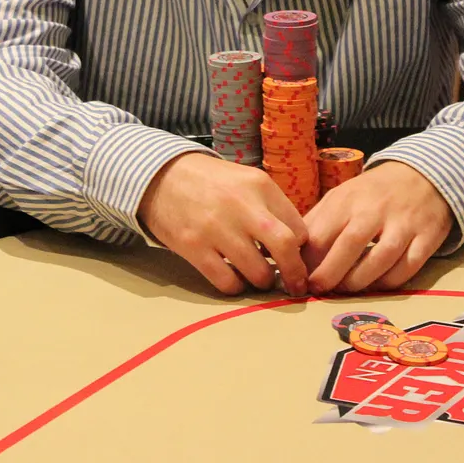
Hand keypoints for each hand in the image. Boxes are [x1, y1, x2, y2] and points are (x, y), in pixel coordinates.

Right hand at [139, 152, 309, 295]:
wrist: (162, 175)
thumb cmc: (211, 182)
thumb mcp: (247, 180)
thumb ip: (271, 207)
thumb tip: (295, 246)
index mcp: (260, 186)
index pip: (299, 228)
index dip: (301, 249)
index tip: (296, 259)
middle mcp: (241, 205)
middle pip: (285, 248)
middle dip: (296, 274)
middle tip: (296, 286)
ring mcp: (216, 227)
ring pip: (258, 272)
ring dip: (262, 282)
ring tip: (257, 277)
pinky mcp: (193, 247)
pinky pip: (227, 282)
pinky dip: (235, 287)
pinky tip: (233, 277)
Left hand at [303, 161, 452, 292]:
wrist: (423, 175)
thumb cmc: (373, 193)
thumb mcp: (342, 196)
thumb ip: (318, 222)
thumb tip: (291, 254)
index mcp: (348, 198)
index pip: (321, 232)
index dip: (308, 260)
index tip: (299, 276)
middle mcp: (376, 209)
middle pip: (350, 244)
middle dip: (330, 273)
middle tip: (318, 290)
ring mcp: (404, 224)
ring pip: (380, 259)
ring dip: (358, 281)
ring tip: (345, 290)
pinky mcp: (427, 237)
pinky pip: (408, 267)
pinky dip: (389, 282)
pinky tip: (376, 286)